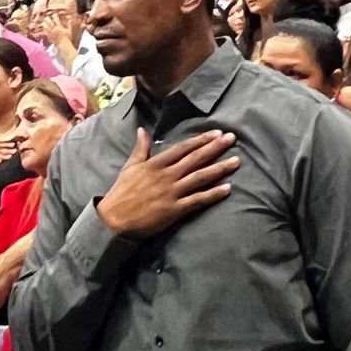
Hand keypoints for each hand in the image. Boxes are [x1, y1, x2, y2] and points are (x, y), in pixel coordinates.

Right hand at [97, 129, 239, 238]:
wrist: (115, 220)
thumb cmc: (122, 193)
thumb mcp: (130, 167)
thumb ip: (140, 148)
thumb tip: (142, 130)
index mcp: (155, 164)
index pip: (182, 148)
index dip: (200, 140)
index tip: (215, 133)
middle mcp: (166, 175)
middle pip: (195, 159)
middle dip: (215, 148)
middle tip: (231, 139)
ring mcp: (172, 192)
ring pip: (200, 177)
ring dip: (219, 168)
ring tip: (236, 162)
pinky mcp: (175, 210)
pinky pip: (197, 200)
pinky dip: (213, 194)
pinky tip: (227, 189)